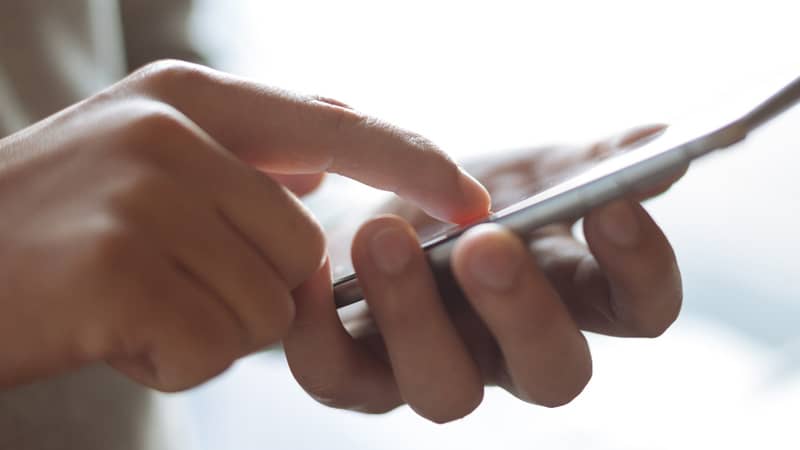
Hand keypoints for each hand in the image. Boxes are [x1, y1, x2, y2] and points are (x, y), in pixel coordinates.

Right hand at [0, 60, 489, 390]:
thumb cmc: (48, 223)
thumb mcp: (141, 155)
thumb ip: (243, 154)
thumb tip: (319, 171)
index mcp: (187, 97)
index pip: (335, 124)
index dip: (412, 162)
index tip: (472, 198)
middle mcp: (169, 131)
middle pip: (304, 248)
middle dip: (254, 288)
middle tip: (167, 280)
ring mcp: (141, 194)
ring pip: (266, 304)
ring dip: (210, 324)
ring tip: (131, 298)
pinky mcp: (117, 267)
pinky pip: (212, 347)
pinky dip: (172, 358)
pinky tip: (110, 327)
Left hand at [283, 125, 683, 421]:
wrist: (376, 207)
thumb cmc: (466, 193)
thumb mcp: (526, 167)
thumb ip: (588, 163)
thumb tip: (658, 138)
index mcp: (569, 295)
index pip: (640, 310)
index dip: (640, 269)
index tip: (611, 203)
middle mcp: (511, 350)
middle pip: (552, 373)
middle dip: (522, 311)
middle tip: (486, 242)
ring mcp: (437, 369)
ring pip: (446, 392)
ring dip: (415, 316)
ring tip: (383, 235)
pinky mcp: (358, 376)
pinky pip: (337, 376)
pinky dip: (317, 328)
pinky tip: (309, 265)